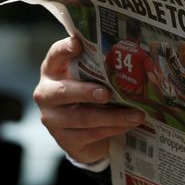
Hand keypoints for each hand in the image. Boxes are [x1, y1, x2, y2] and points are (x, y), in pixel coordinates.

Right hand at [33, 37, 144, 163]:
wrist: (90, 136)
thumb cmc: (94, 99)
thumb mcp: (95, 82)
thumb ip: (103, 70)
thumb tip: (135, 58)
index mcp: (54, 72)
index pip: (55, 56)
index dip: (64, 49)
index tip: (77, 44)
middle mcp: (48, 94)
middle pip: (64, 91)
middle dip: (87, 92)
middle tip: (107, 93)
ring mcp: (53, 119)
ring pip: (83, 117)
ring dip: (113, 116)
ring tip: (137, 115)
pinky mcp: (65, 140)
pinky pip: (92, 134)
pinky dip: (114, 129)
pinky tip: (130, 125)